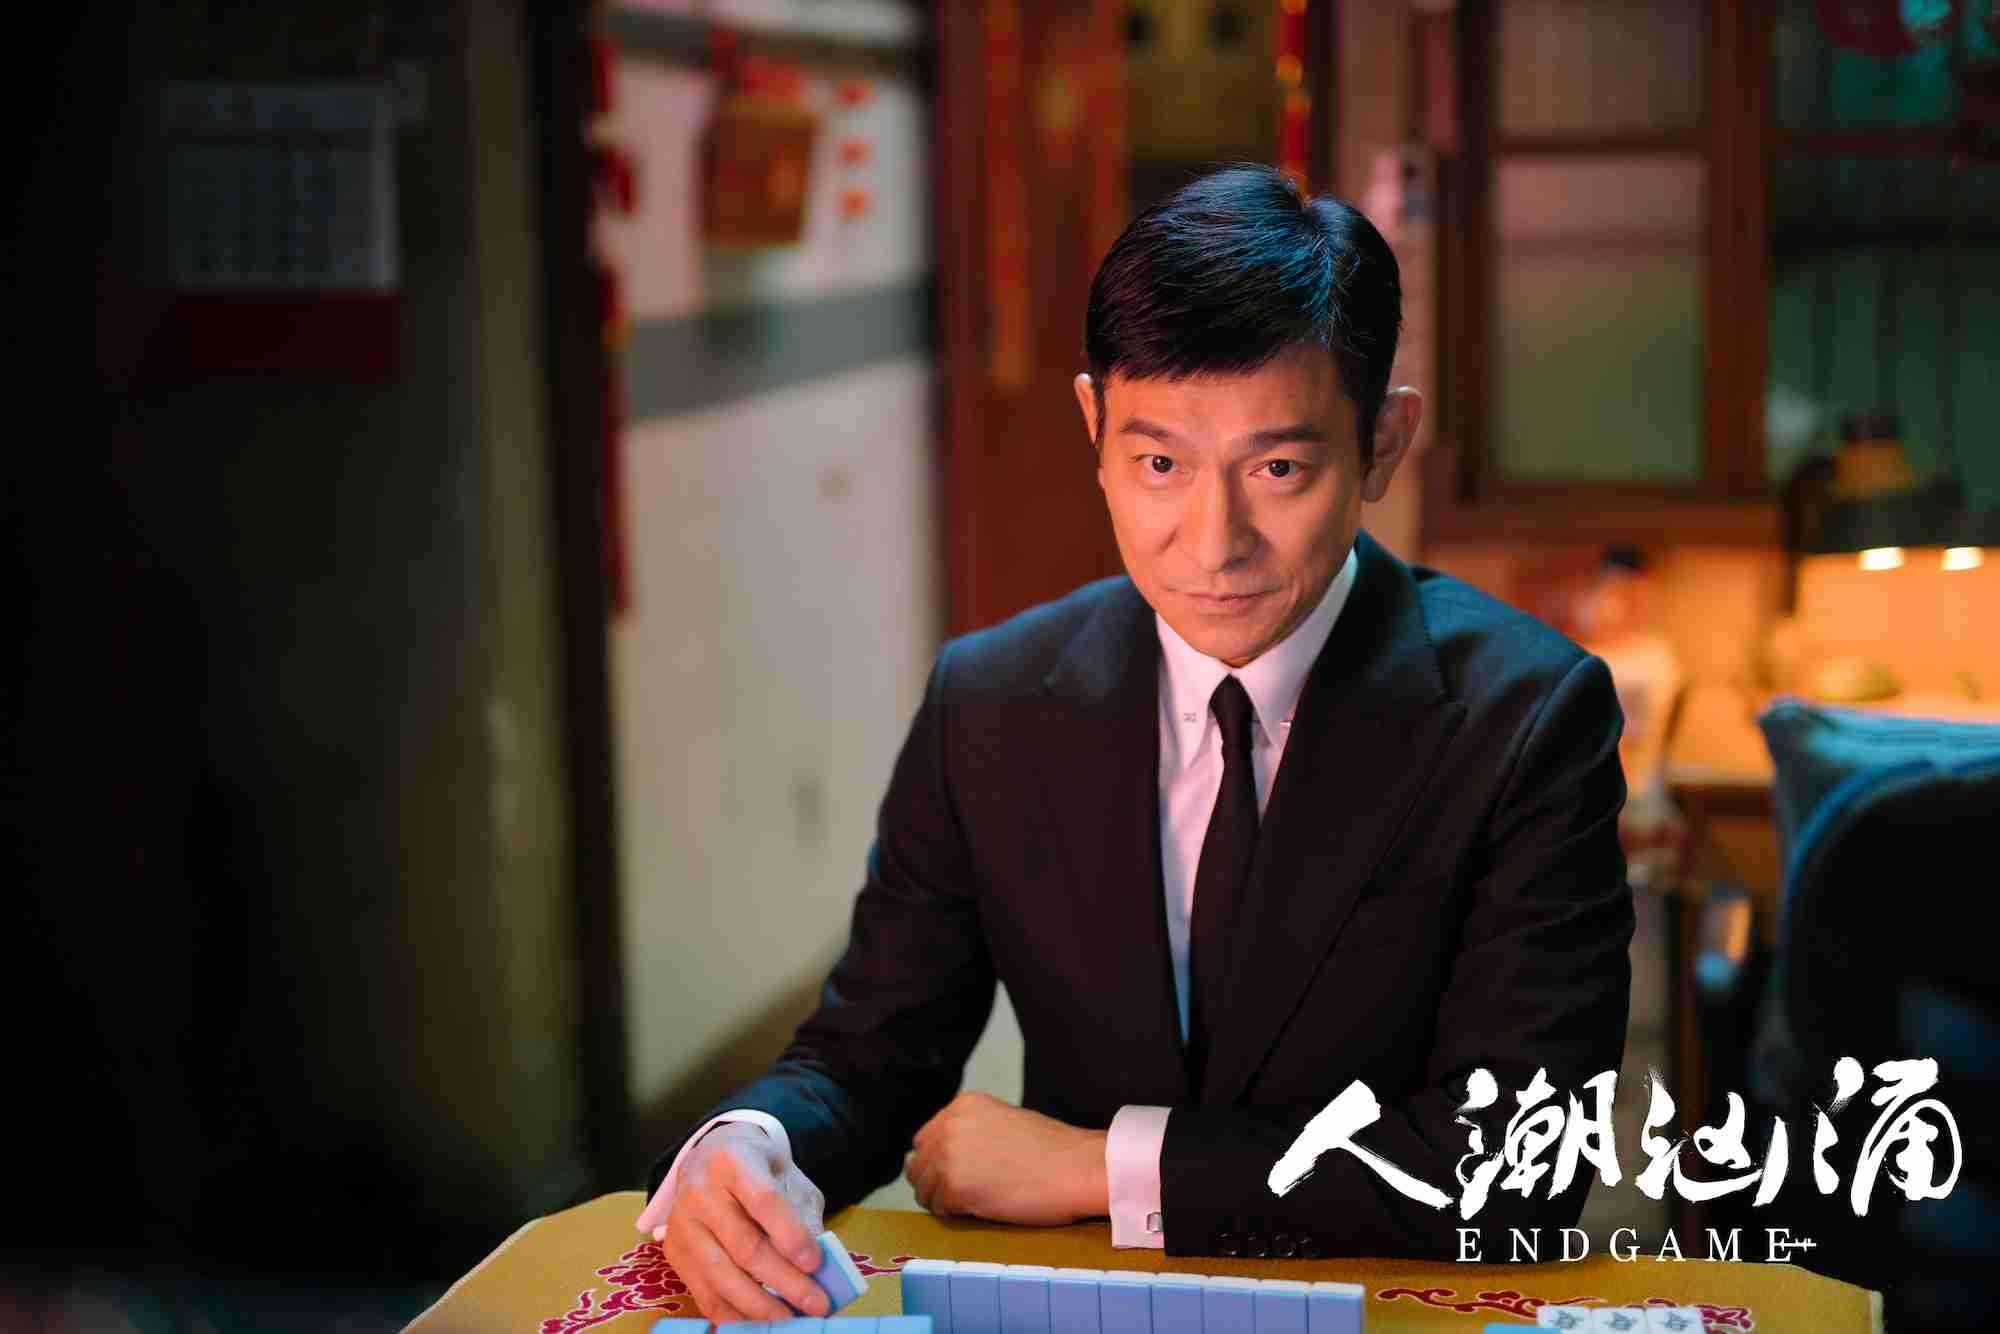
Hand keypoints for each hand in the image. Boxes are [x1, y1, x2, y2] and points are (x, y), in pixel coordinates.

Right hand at [639, 1122, 830, 1321]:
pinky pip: (704, 1294)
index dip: (791, 1235)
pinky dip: (735, 1315)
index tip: (816, 1263)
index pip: (764, 1200)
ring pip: (721, 1276)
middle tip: (816, 1303)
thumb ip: (802, 1214)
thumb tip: (819, 1265)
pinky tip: (760, 1323)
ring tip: (792, 1320)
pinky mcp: (674, 1254)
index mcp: (734, 1161)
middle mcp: (700, 1191)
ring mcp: (682, 1224)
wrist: (710, 1158)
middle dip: (784, 1280)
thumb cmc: (758, 1170)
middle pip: (744, 1245)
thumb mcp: (788, 1177)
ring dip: (760, 1306)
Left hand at [904, 1091, 1108, 1224]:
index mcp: (963, 1104)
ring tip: (974, 1204)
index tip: (957, 1175)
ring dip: (943, 1200)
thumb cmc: (1054, 1151)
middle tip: (962, 1195)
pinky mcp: (955, 1186)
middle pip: (918, 1162)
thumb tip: (951, 1158)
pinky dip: (955, 1214)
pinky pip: (939, 1208)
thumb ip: (973, 1133)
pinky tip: (980, 1210)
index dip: (940, 1161)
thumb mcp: (1004, 1123)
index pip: (927, 1138)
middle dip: (935, 1180)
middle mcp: (949, 1124)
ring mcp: (949, 1155)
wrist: (1078, 1168)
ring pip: (923, 1187)